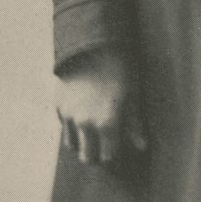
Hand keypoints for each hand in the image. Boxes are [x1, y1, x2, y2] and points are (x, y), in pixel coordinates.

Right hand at [55, 48, 146, 164]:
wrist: (94, 44)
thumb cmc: (120, 69)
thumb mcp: (133, 95)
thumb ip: (135, 124)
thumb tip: (142, 147)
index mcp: (107, 124)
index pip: (108, 157)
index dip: (113, 153)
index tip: (117, 145)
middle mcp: (85, 124)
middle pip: (87, 157)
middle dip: (96, 154)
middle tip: (104, 144)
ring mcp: (69, 116)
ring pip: (72, 145)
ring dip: (82, 142)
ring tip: (92, 129)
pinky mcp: (58, 106)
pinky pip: (64, 126)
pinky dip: (71, 126)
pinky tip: (82, 112)